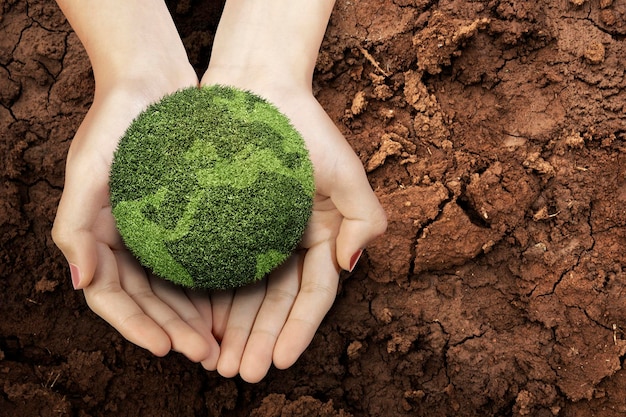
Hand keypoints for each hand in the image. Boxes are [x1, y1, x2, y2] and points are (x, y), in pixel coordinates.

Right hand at [52, 79, 222, 367]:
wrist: (152, 79)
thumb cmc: (114, 121)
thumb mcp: (88, 168)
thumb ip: (76, 225)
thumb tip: (80, 281)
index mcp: (96, 235)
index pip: (111, 297)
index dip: (136, 326)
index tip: (167, 346)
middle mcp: (124, 239)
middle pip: (146, 301)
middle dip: (172, 330)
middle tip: (206, 353)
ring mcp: (155, 230)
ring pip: (172, 288)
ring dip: (192, 317)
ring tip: (220, 339)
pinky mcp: (185, 216)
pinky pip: (196, 259)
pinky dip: (209, 284)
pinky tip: (232, 301)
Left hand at [198, 80, 386, 381]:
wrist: (255, 88)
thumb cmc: (304, 127)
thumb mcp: (346, 170)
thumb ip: (363, 219)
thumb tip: (350, 266)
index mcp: (321, 236)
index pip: (313, 295)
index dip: (298, 331)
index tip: (280, 361)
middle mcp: (290, 243)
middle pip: (277, 304)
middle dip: (262, 342)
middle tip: (243, 373)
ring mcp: (257, 237)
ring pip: (248, 296)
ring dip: (237, 332)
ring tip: (220, 363)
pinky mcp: (226, 227)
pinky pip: (220, 272)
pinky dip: (214, 301)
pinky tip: (201, 326)